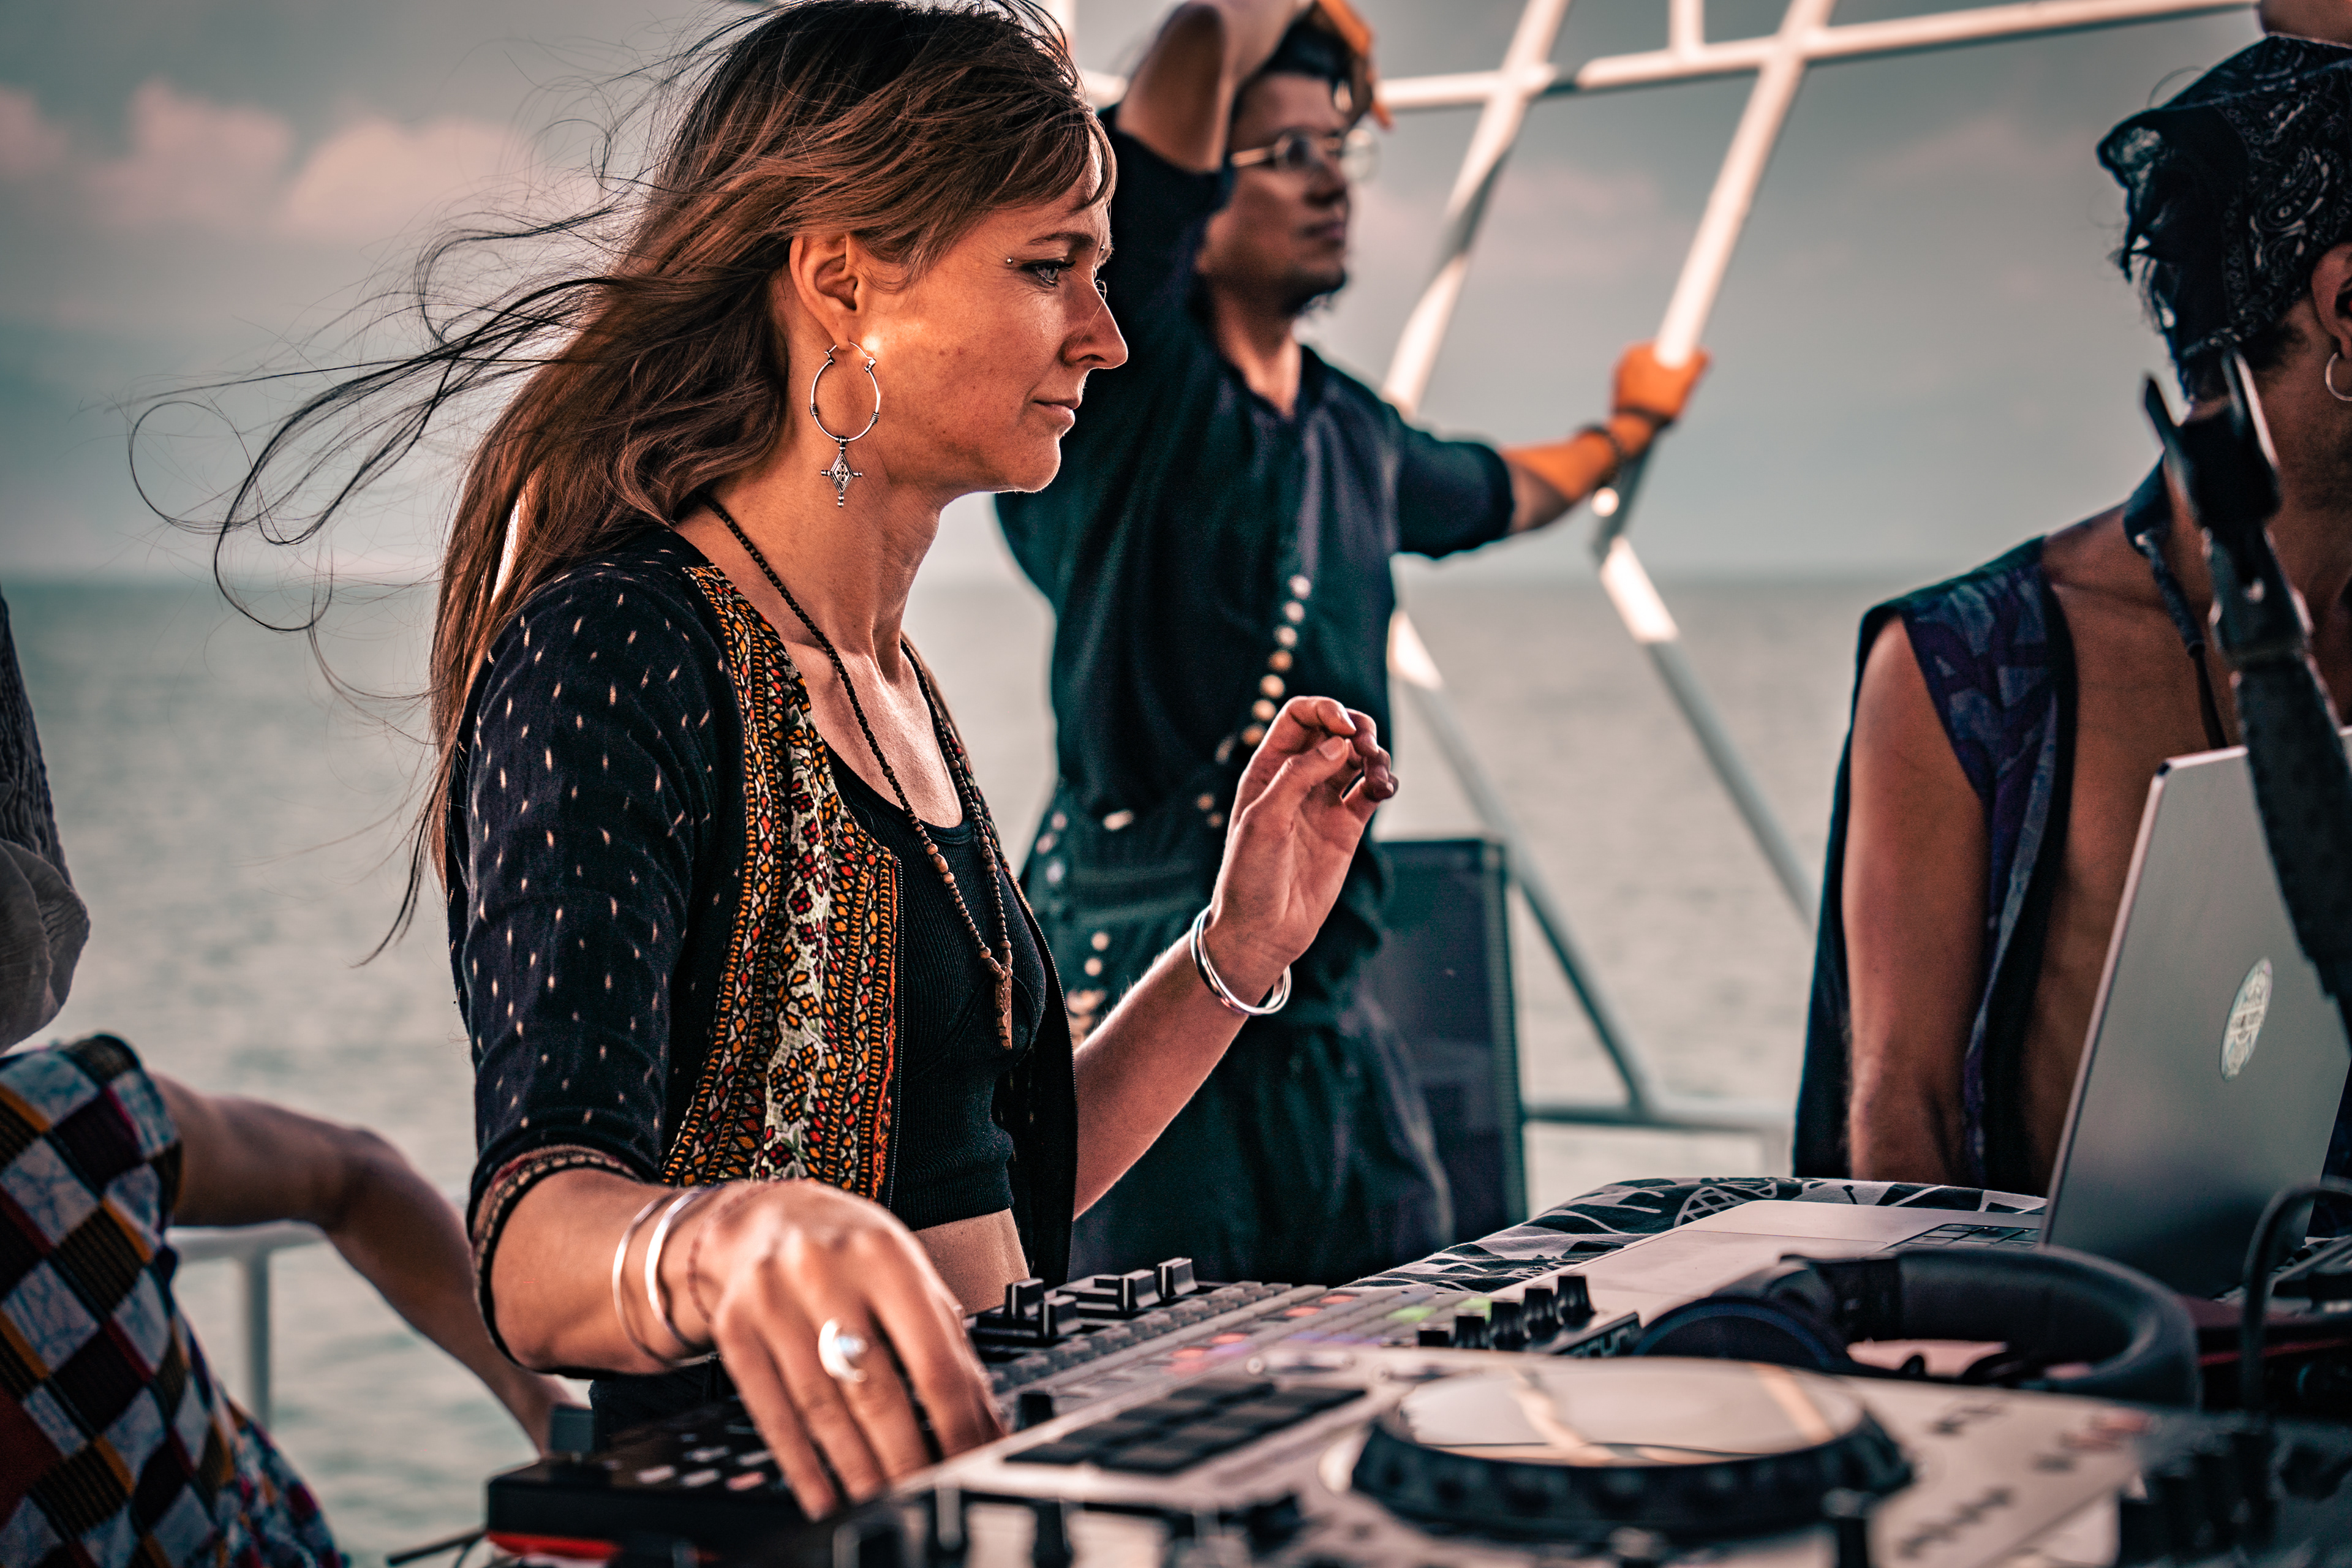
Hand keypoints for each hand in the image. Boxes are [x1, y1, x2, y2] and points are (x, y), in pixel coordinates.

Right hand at [665, 1180, 1003, 1515]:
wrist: (762, 1219)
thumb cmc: (849, 1249)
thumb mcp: (905, 1268)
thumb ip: (941, 1332)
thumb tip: (978, 1410)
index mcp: (884, 1256)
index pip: (932, 1355)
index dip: (958, 1419)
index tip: (973, 1456)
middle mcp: (826, 1275)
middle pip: (875, 1388)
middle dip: (907, 1455)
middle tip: (929, 1491)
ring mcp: (774, 1304)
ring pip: (823, 1407)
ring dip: (858, 1467)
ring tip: (885, 1499)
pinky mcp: (735, 1332)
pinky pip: (772, 1411)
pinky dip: (801, 1463)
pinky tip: (824, 1492)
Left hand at [1201, 696, 1393, 997]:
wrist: (1262, 931)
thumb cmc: (1249, 876)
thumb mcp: (1264, 819)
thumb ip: (1298, 776)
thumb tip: (1338, 743)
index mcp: (1267, 769)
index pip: (1298, 717)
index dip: (1324, 710)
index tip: (1344, 725)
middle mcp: (1297, 780)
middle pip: (1333, 730)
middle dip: (1356, 726)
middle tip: (1365, 745)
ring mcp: (1323, 803)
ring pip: (1357, 757)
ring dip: (1374, 753)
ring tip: (1377, 772)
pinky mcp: (1347, 828)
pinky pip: (1370, 791)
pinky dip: (1383, 781)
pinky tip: (1384, 787)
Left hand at [1610, 341, 1709, 426]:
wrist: (1635, 430)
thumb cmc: (1658, 403)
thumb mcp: (1685, 381)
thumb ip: (1696, 363)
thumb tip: (1703, 355)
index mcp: (1637, 352)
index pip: (1666, 347)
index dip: (1679, 359)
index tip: (1684, 372)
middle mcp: (1624, 362)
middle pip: (1658, 363)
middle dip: (1670, 374)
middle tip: (1676, 389)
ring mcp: (1619, 379)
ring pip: (1650, 377)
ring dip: (1660, 385)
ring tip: (1665, 400)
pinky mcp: (1618, 395)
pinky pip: (1640, 389)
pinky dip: (1649, 395)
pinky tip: (1655, 406)